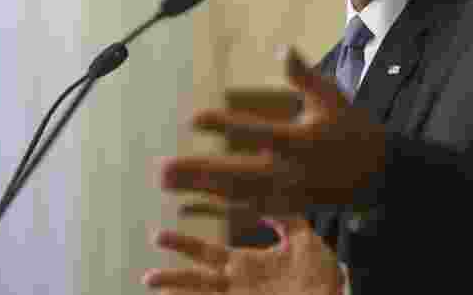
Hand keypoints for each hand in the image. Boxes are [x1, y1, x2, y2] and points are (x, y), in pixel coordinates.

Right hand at [142, 214, 344, 294]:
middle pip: (195, 274)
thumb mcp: (304, 239)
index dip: (184, 242)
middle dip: (174, 268)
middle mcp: (237, 285)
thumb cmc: (323, 277)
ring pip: (200, 294)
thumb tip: (269, 189)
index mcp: (246, 266)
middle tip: (151, 252)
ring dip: (176, 289)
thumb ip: (285, 215)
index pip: (207, 251)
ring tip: (149, 281)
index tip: (160, 234)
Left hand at [156, 47, 387, 213]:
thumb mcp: (332, 96)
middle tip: (161, 168)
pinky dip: (216, 205)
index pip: (256, 133)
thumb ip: (304, 76)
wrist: (378, 174)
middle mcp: (290, 171)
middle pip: (236, 174)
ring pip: (236, 195)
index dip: (224, 126)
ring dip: (198, 189)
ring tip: (165, 182)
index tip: (193, 119)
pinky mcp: (286, 206)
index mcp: (301, 141)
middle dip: (197, 172)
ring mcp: (287, 193)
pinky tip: (188, 201)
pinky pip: (246, 208)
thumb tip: (283, 49)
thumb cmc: (352, 127)